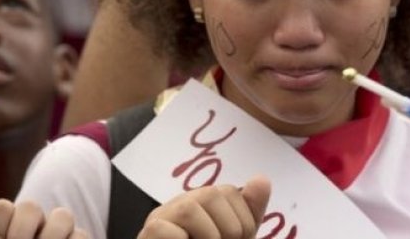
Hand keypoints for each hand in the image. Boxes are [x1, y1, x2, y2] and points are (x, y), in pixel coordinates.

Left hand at [0, 199, 87, 238]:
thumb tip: (3, 226)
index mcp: (8, 233)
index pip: (2, 209)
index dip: (0, 221)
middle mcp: (34, 229)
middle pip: (31, 206)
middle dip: (23, 228)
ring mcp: (58, 234)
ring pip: (62, 215)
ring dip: (51, 234)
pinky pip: (81, 234)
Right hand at [138, 175, 270, 238]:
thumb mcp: (236, 238)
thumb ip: (249, 212)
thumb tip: (262, 178)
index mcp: (204, 203)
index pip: (229, 192)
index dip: (243, 222)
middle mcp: (181, 204)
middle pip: (211, 193)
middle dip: (228, 228)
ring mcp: (161, 217)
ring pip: (189, 208)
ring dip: (208, 236)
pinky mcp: (147, 233)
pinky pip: (163, 229)